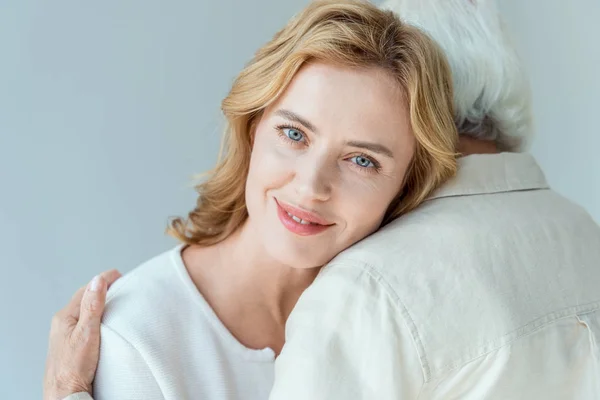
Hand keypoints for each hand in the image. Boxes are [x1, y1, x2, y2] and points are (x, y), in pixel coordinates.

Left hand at [43, 270, 120, 399]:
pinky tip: (105, 323)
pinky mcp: (72, 345)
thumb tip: (97, 281)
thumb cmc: (73, 368)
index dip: (103, 280)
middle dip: (102, 288)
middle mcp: (63, 324)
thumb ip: (92, 306)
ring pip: (85, 311)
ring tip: (115, 299)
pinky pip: (85, 323)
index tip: (119, 274)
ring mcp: (66, 335)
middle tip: (120, 284)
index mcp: (64, 317)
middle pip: (84, 298)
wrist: (65, 394)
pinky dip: (97, 316)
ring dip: (99, 302)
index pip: (86, 290)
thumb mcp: (87, 333)